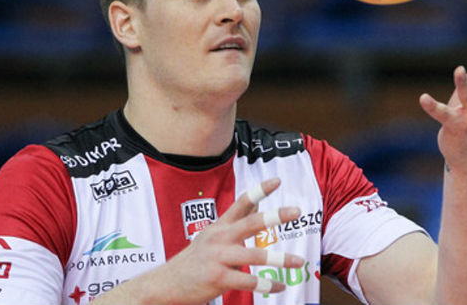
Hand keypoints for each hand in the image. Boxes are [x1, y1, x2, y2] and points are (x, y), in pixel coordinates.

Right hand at [151, 177, 303, 303]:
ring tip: (300, 262)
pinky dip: (268, 285)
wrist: (167, 283)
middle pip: (251, 222)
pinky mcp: (218, 278)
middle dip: (275, 216)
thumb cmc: (195, 259)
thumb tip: (256, 203)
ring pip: (255, 255)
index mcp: (220, 226)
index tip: (277, 181)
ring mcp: (219, 258)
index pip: (241, 203)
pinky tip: (280, 286)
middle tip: (297, 211)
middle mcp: (220, 238)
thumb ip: (235, 220)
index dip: (259, 190)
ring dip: (280, 259)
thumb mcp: (212, 235)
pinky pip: (249, 281)